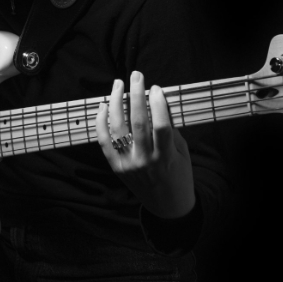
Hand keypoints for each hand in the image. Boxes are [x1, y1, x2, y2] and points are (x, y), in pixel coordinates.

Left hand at [95, 71, 195, 218]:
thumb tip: (157, 101)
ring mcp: (127, 164)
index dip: (157, 104)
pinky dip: (101, 122)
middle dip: (136, 95)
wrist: (167, 206)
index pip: (160, 126)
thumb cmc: (178, 175)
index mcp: (165, 158)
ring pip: (118, 129)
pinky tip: (104, 105)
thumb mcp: (181, 152)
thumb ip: (170, 129)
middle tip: (136, 75)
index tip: (156, 88)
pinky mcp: (115, 167)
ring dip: (116, 103)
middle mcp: (144, 161)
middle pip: (137, 123)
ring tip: (118, 84)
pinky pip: (104, 141)